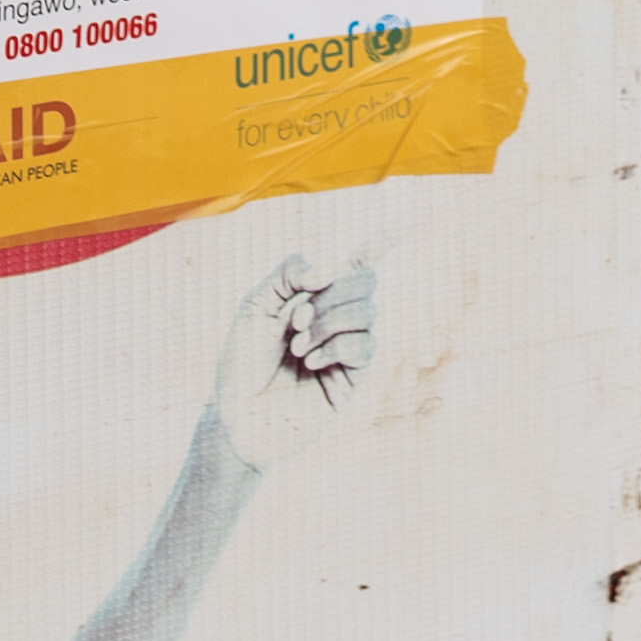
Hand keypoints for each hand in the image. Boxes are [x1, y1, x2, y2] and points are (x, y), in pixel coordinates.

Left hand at [203, 256, 377, 468]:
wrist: (239, 415)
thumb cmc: (242, 362)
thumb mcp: (255, 307)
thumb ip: (287, 275)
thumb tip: (328, 271)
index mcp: (314, 297)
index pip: (354, 265)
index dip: (378, 245)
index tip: (400, 225)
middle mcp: (336, 319)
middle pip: (366, 282)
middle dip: (332, 294)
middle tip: (298, 320)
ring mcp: (346, 349)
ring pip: (367, 312)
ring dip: (328, 324)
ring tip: (298, 348)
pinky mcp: (352, 379)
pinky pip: (365, 346)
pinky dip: (336, 348)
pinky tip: (311, 363)